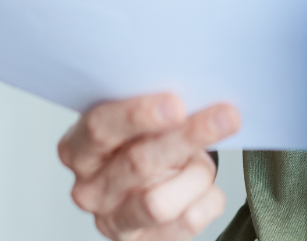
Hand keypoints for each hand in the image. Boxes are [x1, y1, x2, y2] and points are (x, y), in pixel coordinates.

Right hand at [58, 93, 240, 240]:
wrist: (156, 182)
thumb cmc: (149, 139)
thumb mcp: (145, 117)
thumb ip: (158, 105)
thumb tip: (200, 85)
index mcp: (79, 147)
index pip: (100, 128)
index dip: (138, 115)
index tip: (177, 104)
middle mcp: (90, 188)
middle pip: (138, 162)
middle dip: (188, 136)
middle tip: (227, 115)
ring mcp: (113, 220)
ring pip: (159, 202)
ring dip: (198, 174)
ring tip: (206, 161)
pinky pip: (187, 221)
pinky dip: (208, 199)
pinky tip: (207, 188)